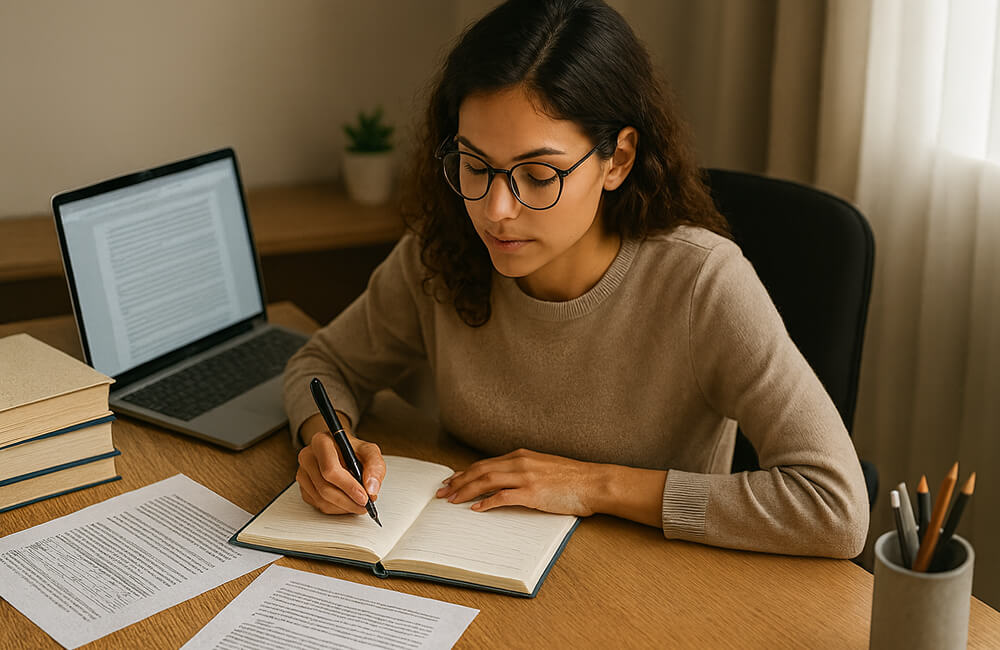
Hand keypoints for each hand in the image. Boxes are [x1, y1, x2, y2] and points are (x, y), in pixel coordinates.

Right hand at [296, 414, 385, 514]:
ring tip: (359, 504)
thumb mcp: (369, 451)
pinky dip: (336, 508)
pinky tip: (347, 502)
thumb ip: (375, 467)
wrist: (339, 449)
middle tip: (365, 505)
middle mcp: (308, 457)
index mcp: (321, 442)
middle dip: (348, 501)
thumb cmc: (352, 449)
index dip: (348, 486)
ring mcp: (303, 473)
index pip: (330, 469)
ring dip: (343, 507)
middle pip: (325, 488)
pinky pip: (318, 505)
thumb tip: (371, 489)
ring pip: (321, 500)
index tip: (364, 497)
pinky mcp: (303, 487)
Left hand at [434, 448, 605, 516]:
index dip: (465, 473)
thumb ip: (523, 471)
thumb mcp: (543, 468)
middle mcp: (520, 462)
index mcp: (521, 456)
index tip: (451, 481)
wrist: (594, 482)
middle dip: (458, 481)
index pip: (485, 463)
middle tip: (442, 492)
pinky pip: (503, 496)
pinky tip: (476, 509)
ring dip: (466, 491)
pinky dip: (487, 502)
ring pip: (487, 481)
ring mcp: (526, 476)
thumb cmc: (572, 479)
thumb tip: (505, 483)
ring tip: (452, 500)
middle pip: (480, 470)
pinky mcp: (533, 492)